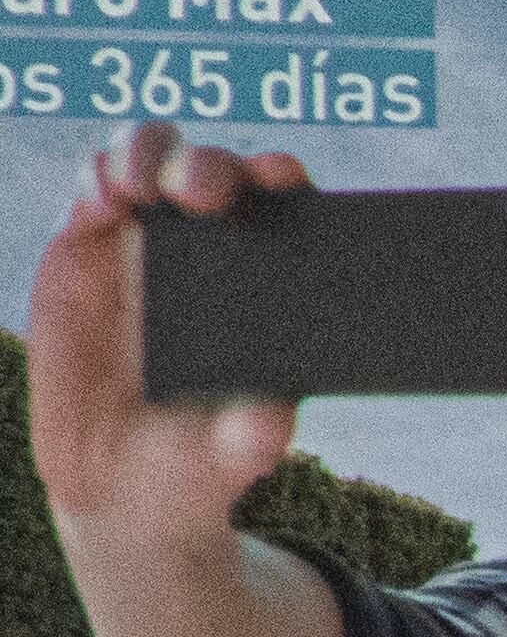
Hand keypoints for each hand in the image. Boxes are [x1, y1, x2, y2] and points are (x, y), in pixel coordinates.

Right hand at [27, 127, 310, 538]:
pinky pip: (94, 191)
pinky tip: (102, 196)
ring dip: (146, 155)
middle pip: (215, 173)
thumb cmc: (202, 459)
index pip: (288, 210)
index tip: (281, 181)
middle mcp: (212, 248)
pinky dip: (98, 178)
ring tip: (141, 187)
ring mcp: (147, 239)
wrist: (125, 482)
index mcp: (269, 283)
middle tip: (199, 194)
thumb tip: (272, 424)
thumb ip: (255, 436)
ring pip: (149, 161)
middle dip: (208, 168)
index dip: (286, 185)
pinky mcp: (88, 244)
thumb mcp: (234, 455)